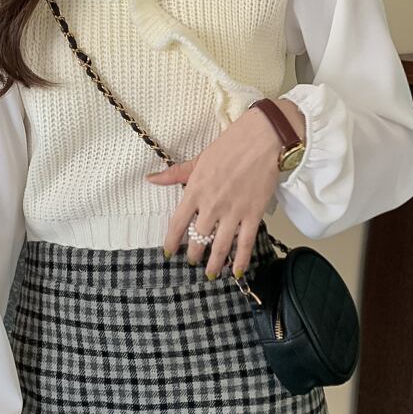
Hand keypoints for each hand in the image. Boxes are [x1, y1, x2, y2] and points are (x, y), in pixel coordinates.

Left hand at [145, 98, 304, 277]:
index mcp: (195, 191)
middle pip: (197, 239)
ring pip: (220, 246)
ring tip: (210, 273)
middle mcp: (211, 206)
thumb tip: (150, 179)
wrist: (262, 140)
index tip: (169, 253)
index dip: (171, 242)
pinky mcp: (253, 215)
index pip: (177, 224)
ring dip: (214, 263)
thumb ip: (175, 174)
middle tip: (193, 261)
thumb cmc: (229, 146)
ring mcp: (233, 212)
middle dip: (194, 254)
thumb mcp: (198, 159)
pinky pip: (245, 244)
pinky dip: (240, 260)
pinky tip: (236, 272)